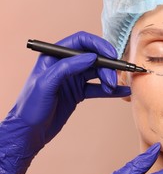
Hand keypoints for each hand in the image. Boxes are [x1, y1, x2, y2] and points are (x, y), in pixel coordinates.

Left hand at [0, 31, 130, 173]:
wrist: (29, 132)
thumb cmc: (30, 107)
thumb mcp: (46, 83)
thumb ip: (67, 67)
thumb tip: (91, 56)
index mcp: (54, 56)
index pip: (81, 41)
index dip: (98, 45)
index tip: (112, 54)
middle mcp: (65, 65)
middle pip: (93, 58)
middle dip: (106, 66)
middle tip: (112, 80)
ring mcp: (73, 79)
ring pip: (97, 73)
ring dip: (109, 78)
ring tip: (113, 88)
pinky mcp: (78, 92)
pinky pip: (98, 88)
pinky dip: (110, 90)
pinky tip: (122, 91)